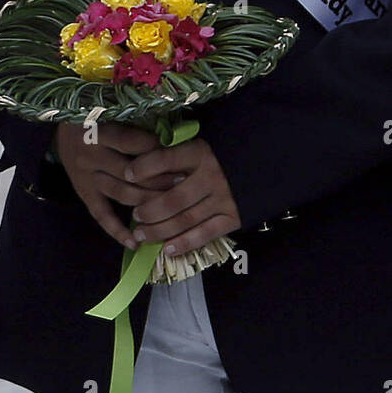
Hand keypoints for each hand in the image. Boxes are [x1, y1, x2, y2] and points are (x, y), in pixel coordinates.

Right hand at [53, 122, 180, 246]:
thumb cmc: (96, 119)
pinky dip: (118, 231)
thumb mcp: (110, 113)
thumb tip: (171, 139)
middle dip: (159, 179)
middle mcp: (91, 156)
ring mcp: (86, 177)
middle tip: (184, 182)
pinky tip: (135, 243)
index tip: (180, 155)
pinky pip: (101, 216)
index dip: (157, 151)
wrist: (62, 129)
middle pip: (130, 173)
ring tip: (171, 207)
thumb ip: (135, 125)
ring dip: (147, 202)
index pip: (133, 143)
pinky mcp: (83, 193)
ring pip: (121, 194)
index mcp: (99, 131)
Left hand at [124, 137, 240, 256]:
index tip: (127, 174)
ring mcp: (223, 199)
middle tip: (135, 215)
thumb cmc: (224, 152)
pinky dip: (184, 243)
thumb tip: (142, 164)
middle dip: (149, 210)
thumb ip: (178, 154)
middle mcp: (211, 176)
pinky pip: (204, 234)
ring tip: (141, 234)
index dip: (144, 167)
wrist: (264, 162)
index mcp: (201, 152)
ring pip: (185, 220)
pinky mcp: (233, 217)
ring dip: (159, 230)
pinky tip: (167, 249)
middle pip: (173, 199)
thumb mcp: (202, 142)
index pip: (167, 159)